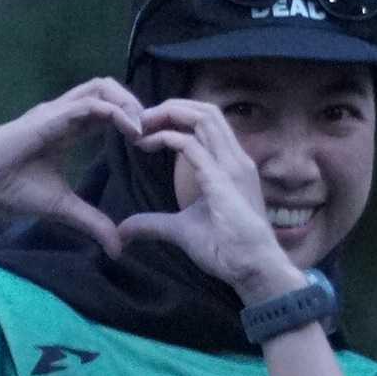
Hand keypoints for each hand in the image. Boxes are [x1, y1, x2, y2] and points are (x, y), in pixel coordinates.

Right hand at [0, 78, 144, 251]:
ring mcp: (56, 111)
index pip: (107, 110)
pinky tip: (131, 130)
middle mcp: (63, 114)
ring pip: (102, 87)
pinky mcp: (49, 116)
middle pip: (109, 90)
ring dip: (129, 103)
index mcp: (66, 129)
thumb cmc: (6, 190)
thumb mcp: (61, 208)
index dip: (132, 121)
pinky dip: (116, 112)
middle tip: (155, 132)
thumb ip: (92, 222)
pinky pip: (90, 103)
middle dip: (137, 105)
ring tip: (145, 129)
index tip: (149, 145)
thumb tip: (118, 247)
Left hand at [117, 98, 287, 296]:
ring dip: (169, 114)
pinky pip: (192, 145)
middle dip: (171, 107)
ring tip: (143, 124)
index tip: (148, 131)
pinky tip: (147, 144)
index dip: (178, 117)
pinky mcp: (222, 179)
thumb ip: (154, 223)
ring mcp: (231, 165)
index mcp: (230, 164)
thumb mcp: (181, 230)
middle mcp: (234, 158)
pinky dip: (166, 137)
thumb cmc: (225, 249)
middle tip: (140, 119)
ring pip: (203, 117)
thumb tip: (124, 228)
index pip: (208, 122)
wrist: (251, 268)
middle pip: (206, 110)